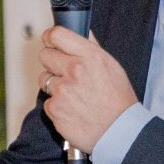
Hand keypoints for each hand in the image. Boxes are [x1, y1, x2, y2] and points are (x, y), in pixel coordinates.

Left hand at [39, 27, 137, 153]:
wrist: (119, 132)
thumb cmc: (118, 101)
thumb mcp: (112, 66)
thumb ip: (92, 47)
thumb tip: (81, 31)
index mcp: (90, 56)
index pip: (57, 34)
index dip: (51, 38)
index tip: (51, 42)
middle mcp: (74, 70)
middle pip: (44, 55)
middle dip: (52, 62)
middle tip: (64, 72)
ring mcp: (62, 90)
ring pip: (44, 79)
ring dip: (53, 84)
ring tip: (72, 94)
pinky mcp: (54, 109)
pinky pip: (47, 102)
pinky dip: (56, 106)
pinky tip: (71, 108)